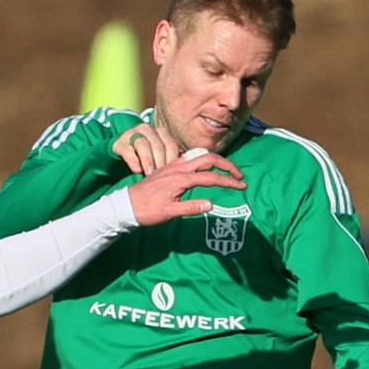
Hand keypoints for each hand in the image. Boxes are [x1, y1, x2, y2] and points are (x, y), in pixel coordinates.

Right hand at [112, 120, 180, 175]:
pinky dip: (133, 161)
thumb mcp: (159, 155)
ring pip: (143, 144)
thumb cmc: (145, 157)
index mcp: (160, 132)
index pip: (171, 144)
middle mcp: (147, 129)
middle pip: (158, 145)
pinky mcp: (119, 143)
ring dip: (148, 160)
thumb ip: (171, 158)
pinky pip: (127, 150)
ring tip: (150, 174)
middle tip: (163, 178)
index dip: (173, 160)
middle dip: (161, 162)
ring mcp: (132, 134)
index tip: (174, 175)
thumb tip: (188, 168)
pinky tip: (137, 170)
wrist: (122, 154)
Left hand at [123, 146, 244, 225]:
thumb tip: (211, 204)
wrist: (126, 205)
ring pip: (199, 156)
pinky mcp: (168, 168)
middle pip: (209, 159)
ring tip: (227, 171)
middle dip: (227, 165)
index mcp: (181, 178)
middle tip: (239, 176)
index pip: (212, 177)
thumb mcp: (169, 212)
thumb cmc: (146, 211)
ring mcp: (173, 166)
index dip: (229, 181)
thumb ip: (190, 208)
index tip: (242, 186)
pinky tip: (206, 169)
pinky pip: (190, 159)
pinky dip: (203, 161)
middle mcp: (178, 168)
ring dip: (216, 161)